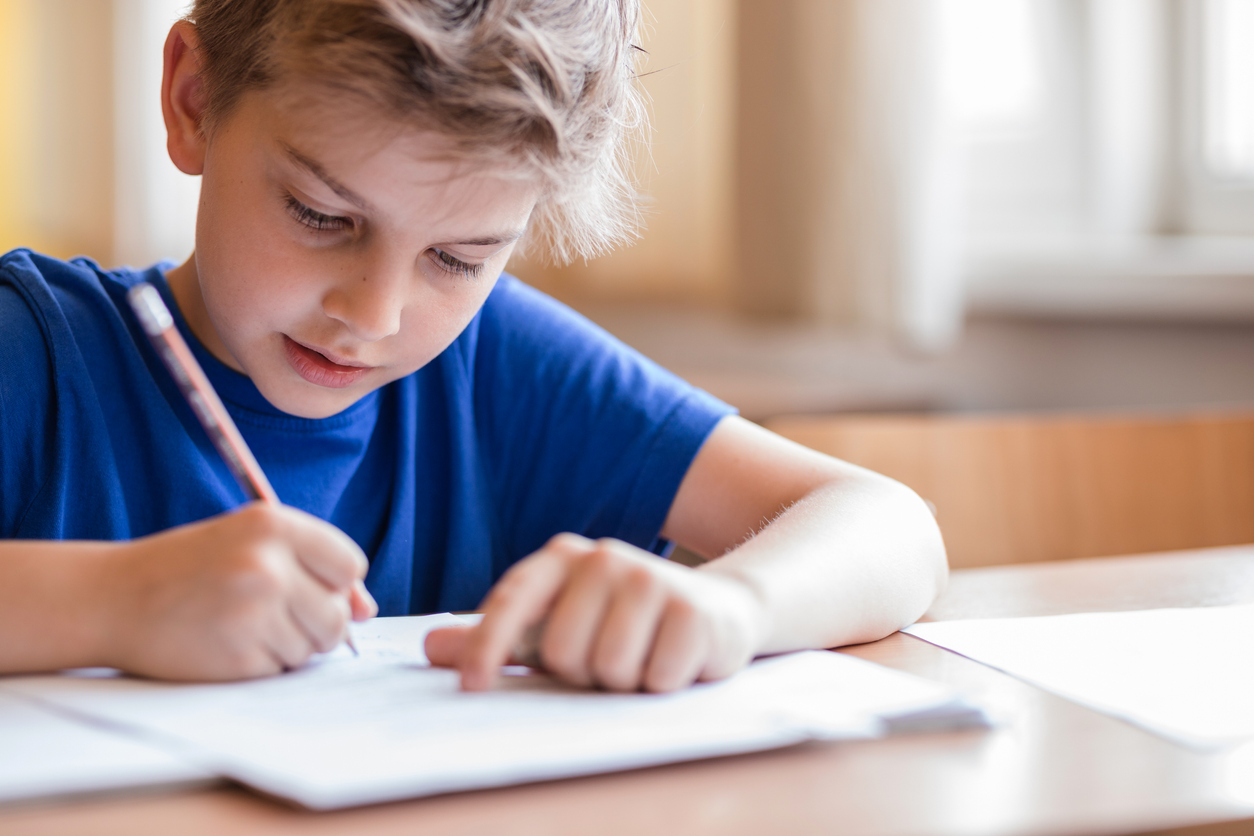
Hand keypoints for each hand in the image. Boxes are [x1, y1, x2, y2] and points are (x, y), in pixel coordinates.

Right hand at [102, 503, 376, 680]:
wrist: (114, 597)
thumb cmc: (192, 567)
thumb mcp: (251, 544)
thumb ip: (313, 568)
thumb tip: (366, 611)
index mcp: (274, 525)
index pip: (349, 565)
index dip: (335, 584)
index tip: (309, 586)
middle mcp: (268, 565)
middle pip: (337, 617)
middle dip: (316, 625)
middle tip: (272, 613)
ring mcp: (253, 612)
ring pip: (311, 649)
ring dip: (287, 646)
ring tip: (241, 624)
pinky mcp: (238, 656)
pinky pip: (279, 671)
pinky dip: (260, 665)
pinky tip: (226, 643)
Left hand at [425, 534, 766, 692]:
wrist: (721, 608)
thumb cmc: (623, 622)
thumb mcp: (558, 625)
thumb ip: (497, 637)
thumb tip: (429, 647)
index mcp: (563, 557)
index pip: (513, 600)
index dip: (487, 645)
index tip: (470, 687)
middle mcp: (605, 558)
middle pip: (562, 652)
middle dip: (582, 672)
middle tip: (608, 656)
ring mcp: (651, 580)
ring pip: (608, 669)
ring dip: (623, 681)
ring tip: (641, 657)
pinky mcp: (692, 612)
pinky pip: (654, 679)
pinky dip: (661, 684)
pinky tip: (674, 659)